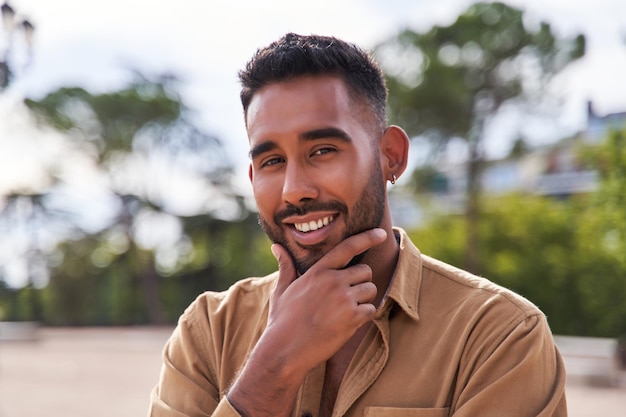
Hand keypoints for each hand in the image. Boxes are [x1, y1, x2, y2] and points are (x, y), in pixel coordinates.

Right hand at [226, 228, 386, 416]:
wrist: (285, 350)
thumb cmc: (282, 321)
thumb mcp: (281, 290)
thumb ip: (286, 266)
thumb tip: (277, 247)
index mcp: (318, 272)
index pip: (347, 247)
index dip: (367, 238)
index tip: (381, 233)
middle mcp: (333, 281)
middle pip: (365, 271)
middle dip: (360, 282)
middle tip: (346, 297)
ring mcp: (344, 299)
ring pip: (371, 290)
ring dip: (363, 300)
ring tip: (344, 312)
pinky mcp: (352, 318)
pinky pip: (371, 310)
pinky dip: (364, 317)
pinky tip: (347, 324)